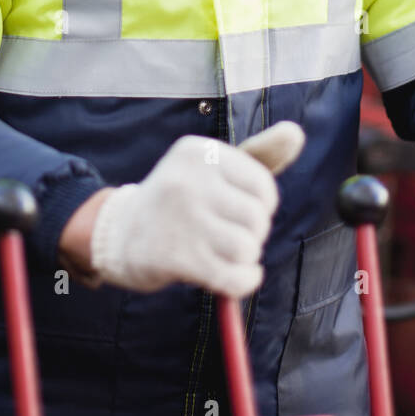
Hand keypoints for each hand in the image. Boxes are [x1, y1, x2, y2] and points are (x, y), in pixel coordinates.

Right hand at [88, 121, 305, 294]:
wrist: (118, 234)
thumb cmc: (179, 199)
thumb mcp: (212, 167)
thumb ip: (258, 154)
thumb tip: (296, 132)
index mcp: (199, 152)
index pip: (262, 186)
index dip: (262, 206)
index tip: (241, 211)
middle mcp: (188, 180)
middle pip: (257, 218)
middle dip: (253, 234)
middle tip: (229, 235)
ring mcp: (181, 219)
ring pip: (247, 248)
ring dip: (244, 260)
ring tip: (223, 253)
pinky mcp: (176, 257)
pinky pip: (235, 278)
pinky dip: (244, 282)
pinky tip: (235, 277)